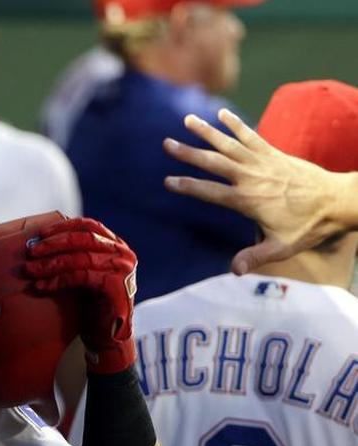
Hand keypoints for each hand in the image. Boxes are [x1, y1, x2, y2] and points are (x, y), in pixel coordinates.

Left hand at [25, 219, 136, 374]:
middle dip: (53, 244)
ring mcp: (122, 270)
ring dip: (51, 263)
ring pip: (80, 258)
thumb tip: (38, 241)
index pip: (88, 226)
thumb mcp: (84, 272)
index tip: (40, 233)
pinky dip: (57, 280)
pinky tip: (41, 286)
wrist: (108, 336)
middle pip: (83, 239)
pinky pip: (80, 277)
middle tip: (31, 251)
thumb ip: (73, 254)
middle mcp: (122, 254)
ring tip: (30, 270)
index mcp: (116, 245)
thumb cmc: (91, 303)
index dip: (63, 227)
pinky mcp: (116, 288)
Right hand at [163, 108, 354, 273]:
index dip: (188, 186)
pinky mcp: (273, 153)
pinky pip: (251, 136)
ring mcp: (262, 163)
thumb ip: (255, 257)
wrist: (337, 201)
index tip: (168, 181)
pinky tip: (222, 114)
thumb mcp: (282, 247)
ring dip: (206, 132)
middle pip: (214, 163)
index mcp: (247, 200)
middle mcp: (251, 178)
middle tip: (167, 144)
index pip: (211, 192)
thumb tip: (233, 270)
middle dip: (189, 153)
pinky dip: (236, 124)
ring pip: (229, 144)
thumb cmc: (309, 227)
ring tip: (187, 119)